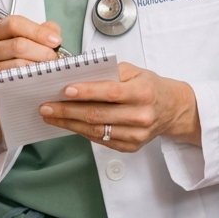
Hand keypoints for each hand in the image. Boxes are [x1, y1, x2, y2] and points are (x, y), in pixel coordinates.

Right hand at [0, 14, 63, 172]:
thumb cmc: (16, 74)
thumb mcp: (28, 50)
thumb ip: (42, 35)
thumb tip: (54, 31)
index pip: (13, 23)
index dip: (37, 30)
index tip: (56, 41)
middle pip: (18, 46)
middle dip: (44, 55)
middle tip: (58, 65)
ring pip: (19, 67)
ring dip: (42, 73)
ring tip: (53, 78)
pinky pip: (14, 89)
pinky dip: (34, 89)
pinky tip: (44, 92)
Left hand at [39, 62, 200, 153]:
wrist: (172, 109)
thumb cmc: (149, 86)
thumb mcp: (135, 71)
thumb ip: (109, 72)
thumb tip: (78, 76)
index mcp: (143, 92)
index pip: (110, 92)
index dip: (87, 92)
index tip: (65, 90)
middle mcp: (141, 116)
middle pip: (98, 115)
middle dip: (68, 111)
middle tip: (46, 106)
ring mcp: (136, 135)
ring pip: (96, 131)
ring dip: (69, 124)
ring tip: (51, 116)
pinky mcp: (131, 146)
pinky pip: (100, 140)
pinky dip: (81, 132)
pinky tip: (68, 124)